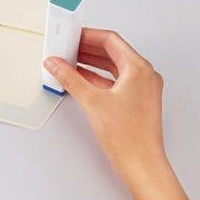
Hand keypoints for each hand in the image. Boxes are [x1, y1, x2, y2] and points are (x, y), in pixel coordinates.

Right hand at [44, 28, 187, 199]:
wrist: (140, 164)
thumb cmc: (129, 137)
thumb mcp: (91, 101)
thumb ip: (70, 78)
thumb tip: (56, 64)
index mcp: (138, 69)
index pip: (110, 40)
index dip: (88, 36)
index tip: (71, 35)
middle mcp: (142, 75)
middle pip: (111, 52)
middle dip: (86, 49)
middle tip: (67, 47)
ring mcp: (139, 88)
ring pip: (111, 66)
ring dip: (89, 62)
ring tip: (68, 61)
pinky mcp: (134, 100)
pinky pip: (112, 80)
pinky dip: (94, 77)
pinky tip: (78, 78)